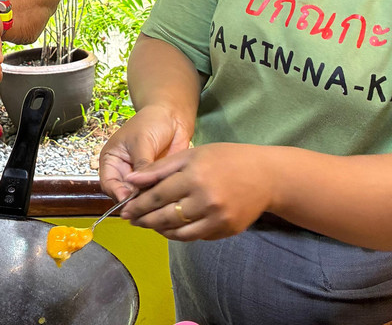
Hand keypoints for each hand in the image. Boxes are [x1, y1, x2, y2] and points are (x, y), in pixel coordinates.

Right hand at [98, 105, 191, 200]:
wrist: (173, 115)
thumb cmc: (151, 122)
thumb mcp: (142, 142)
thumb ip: (140, 165)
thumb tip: (137, 188)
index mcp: (112, 160)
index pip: (109, 183)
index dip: (117, 193)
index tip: (129, 200)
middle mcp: (124, 171)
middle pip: (123, 194)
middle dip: (132, 201)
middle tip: (144, 204)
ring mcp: (140, 177)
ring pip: (139, 197)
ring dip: (146, 201)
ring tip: (156, 202)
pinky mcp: (156, 180)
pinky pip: (155, 193)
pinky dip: (158, 197)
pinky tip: (166, 198)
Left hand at [120, 143, 272, 240]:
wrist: (266, 176)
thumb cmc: (226, 159)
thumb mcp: (192, 154)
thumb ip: (160, 168)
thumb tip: (131, 180)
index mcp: (195, 176)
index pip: (158, 195)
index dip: (138, 204)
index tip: (125, 209)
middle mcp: (205, 200)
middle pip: (165, 217)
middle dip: (144, 220)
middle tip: (131, 221)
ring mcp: (217, 218)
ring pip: (178, 232)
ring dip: (159, 230)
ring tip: (148, 225)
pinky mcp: (225, 230)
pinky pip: (195, 236)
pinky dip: (179, 234)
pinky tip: (170, 228)